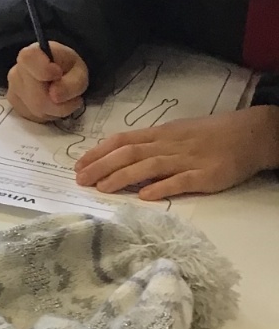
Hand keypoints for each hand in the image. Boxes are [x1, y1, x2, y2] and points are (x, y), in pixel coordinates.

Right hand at [6, 41, 88, 121]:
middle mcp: (16, 71)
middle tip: (72, 98)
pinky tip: (50, 105)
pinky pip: (32, 115)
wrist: (57, 75)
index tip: (58, 74)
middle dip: (59, 103)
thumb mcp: (80, 72)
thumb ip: (72, 83)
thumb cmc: (68, 69)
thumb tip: (55, 96)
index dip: (43, 69)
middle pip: (36, 97)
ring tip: (62, 100)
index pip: (28, 59)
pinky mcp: (14, 104)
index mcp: (31, 54)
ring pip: (35, 109)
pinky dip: (46, 114)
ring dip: (54, 110)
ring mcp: (12, 89)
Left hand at [74, 106, 278, 200]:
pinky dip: (161, 187)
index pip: (123, 141)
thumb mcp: (177, 133)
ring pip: (149, 166)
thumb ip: (150, 144)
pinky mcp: (206, 175)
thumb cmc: (210, 135)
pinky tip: (144, 196)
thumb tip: (118, 155)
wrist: (251, 134)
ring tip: (102, 188)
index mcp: (161, 135)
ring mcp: (188, 160)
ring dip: (123, 177)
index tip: (78, 165)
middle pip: (130, 153)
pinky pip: (181, 181)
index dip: (99, 152)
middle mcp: (170, 145)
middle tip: (81, 180)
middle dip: (102, 166)